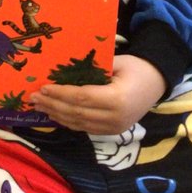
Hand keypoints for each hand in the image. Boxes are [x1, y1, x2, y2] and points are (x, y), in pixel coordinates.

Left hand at [30, 55, 165, 134]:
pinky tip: (55, 113)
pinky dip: (68, 121)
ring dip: (57, 115)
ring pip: (78, 123)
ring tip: (39, 106)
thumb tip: (63, 68)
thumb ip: (92, 68)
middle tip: (33, 98)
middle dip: (53, 105)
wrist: (158, 83)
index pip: (81, 98)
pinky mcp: (112, 131)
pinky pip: (85, 128)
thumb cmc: (137, 67)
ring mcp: (114, 128)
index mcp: (117, 99)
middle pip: (76, 113)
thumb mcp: (117, 61)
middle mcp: (115, 118)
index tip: (42, 88)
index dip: (60, 94)